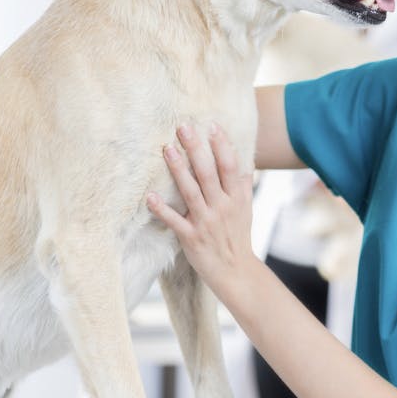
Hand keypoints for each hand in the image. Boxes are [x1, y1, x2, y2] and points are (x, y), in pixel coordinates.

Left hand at [146, 123, 256, 291]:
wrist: (236, 272)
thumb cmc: (238, 237)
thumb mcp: (246, 209)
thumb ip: (244, 184)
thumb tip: (246, 159)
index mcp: (237, 198)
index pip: (229, 166)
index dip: (221, 145)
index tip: (211, 125)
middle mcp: (222, 207)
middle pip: (208, 173)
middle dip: (196, 148)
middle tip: (183, 127)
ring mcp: (206, 222)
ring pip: (191, 191)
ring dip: (178, 170)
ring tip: (167, 149)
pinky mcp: (191, 238)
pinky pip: (174, 220)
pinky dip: (161, 209)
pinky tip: (149, 196)